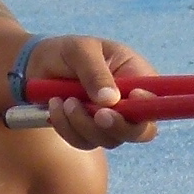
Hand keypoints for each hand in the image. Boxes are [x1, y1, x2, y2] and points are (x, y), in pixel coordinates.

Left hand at [34, 37, 158, 149]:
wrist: (38, 64)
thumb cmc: (66, 51)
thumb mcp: (81, 51)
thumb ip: (96, 73)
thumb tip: (111, 101)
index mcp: (137, 77)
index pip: (156, 102)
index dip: (147, 108)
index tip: (125, 101)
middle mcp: (129, 103)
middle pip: (139, 132)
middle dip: (117, 126)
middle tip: (97, 114)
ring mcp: (110, 121)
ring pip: (109, 139)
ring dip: (83, 124)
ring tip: (64, 100)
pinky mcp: (89, 132)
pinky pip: (84, 142)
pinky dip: (67, 128)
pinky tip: (55, 106)